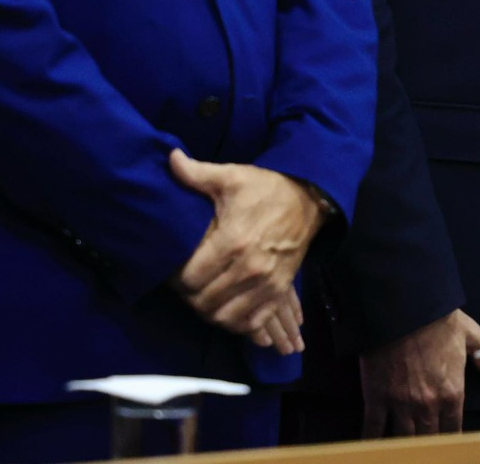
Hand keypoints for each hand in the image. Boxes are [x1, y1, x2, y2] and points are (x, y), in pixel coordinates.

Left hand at [168, 151, 324, 352]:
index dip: (176, 278)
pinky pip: (251, 322)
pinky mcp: (279, 291)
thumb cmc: (265, 188)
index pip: (190, 278)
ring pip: (225, 317)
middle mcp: (248, 268)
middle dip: (189, 296)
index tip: (173, 271)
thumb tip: (170, 158)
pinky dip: (236, 322)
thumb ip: (197, 173)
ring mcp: (266, 283)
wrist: (309, 198)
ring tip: (203, 297)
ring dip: (209, 311)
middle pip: (204, 302)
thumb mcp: (231, 176)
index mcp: (232, 241)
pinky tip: (227, 308)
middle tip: (185, 285)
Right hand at [360, 309, 479, 437]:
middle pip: (429, 438)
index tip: (449, 445)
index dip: (450, 439)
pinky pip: (373, 428)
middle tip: (427, 448)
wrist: (403, 306)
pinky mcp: (376, 397)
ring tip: (405, 450)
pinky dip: (371, 440)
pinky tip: (371, 446)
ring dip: (405, 445)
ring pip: (404, 439)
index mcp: (452, 393)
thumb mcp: (471, 336)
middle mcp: (428, 404)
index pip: (454, 430)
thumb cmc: (439, 319)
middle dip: (429, 445)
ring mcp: (400, 403)